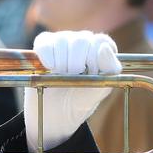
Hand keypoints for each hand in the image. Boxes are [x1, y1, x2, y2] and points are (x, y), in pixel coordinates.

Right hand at [24, 31, 120, 150]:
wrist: (55, 113)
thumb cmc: (81, 100)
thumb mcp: (99, 91)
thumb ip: (109, 70)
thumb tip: (104, 47)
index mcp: (100, 50)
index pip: (100, 41)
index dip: (94, 59)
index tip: (90, 75)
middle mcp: (83, 40)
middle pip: (81, 40)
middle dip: (76, 63)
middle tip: (73, 78)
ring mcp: (63, 40)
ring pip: (62, 40)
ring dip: (61, 63)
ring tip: (61, 77)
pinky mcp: (44, 44)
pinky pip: (45, 43)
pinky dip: (47, 56)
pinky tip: (49, 68)